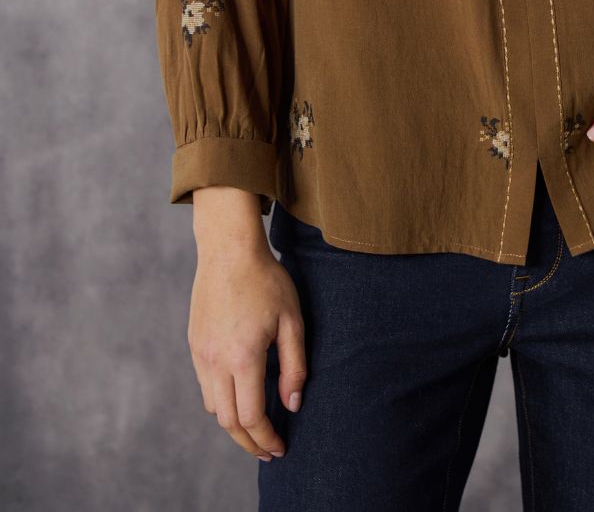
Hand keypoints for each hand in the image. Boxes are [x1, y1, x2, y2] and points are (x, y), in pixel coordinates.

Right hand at [188, 227, 307, 462]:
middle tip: (268, 449)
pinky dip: (221, 401)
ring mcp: (201, 354)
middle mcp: (216, 361)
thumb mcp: (292, 320)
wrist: (228, 249)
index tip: (280, 448)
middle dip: (249, 442)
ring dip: (233, 423)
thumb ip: (294, 366)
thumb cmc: (266, 280)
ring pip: (213, 407)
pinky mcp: (195, 345)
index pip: (251, 417)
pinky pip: (205, 386)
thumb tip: (291, 405)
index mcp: (243, 357)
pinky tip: (239, 395)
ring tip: (256, 426)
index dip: (266, 439)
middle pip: (228, 422)